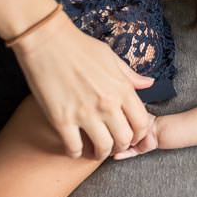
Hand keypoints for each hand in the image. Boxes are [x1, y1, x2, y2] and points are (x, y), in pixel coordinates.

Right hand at [10, 10, 154, 160]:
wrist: (47, 42)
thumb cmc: (80, 47)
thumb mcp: (112, 58)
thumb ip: (131, 76)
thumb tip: (149, 84)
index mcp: (122, 88)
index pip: (142, 122)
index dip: (139, 134)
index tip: (132, 136)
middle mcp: (108, 104)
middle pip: (124, 139)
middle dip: (121, 145)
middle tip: (113, 144)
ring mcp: (85, 114)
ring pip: (102, 148)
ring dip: (100, 153)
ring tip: (95, 150)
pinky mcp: (62, 120)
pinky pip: (74, 148)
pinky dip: (76, 152)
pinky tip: (75, 148)